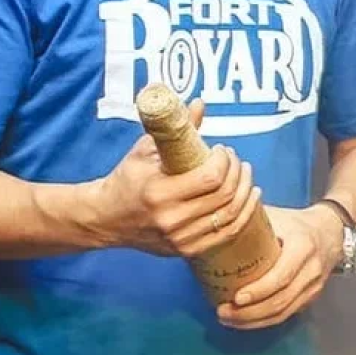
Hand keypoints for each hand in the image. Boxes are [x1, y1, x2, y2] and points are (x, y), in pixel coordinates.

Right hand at [93, 101, 263, 256]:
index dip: (224, 161)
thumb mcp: (145, 151)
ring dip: (245, 191)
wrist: (105, 219)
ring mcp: (180, 239)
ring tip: (246, 174)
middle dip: (237, 172)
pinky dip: (244, 214)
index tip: (221, 149)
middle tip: (236, 159)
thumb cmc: (126, 180)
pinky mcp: (186, 250)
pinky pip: (227, 234)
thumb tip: (200, 104)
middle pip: (224, 196)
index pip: (210, 178)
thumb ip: (174, 130)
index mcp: (158, 193)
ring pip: (230, 215)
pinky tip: (250, 197)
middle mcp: (171, 219)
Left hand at [216, 204, 340, 329]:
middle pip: (281, 300)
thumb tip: (212, 226)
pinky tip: (243, 320)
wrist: (330, 230)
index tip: (235, 298)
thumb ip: (249, 221)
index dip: (259, 290)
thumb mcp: (276, 216)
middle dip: (249, 312)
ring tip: (227, 318)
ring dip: (253, 321)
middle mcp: (312, 269)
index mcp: (303, 246)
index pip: (281, 275)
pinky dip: (263, 321)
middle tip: (221, 312)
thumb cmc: (295, 223)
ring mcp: (314, 287)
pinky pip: (287, 315)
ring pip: (283, 313)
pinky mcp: (311, 298)